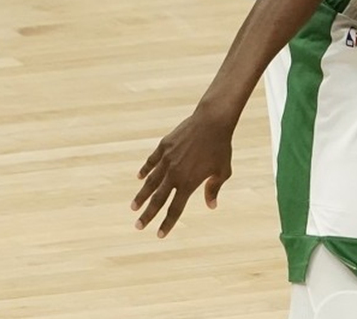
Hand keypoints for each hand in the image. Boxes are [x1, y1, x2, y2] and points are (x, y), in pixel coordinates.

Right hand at [131, 108, 233, 237]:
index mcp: (189, 183)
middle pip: (158, 199)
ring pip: (150, 182)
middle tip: (138, 227)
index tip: (160, 235)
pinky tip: (140, 176)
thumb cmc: (221, 147)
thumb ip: (213, 189)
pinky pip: (151, 161)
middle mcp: (174, 174)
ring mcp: (167, 160)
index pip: (176, 209)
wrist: (212, 122)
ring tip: (134, 207)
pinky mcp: (164, 146)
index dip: (167, 223)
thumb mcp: (222, 171)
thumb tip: (211, 206)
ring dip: (141, 195)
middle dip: (147, 215)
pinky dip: (145, 169)